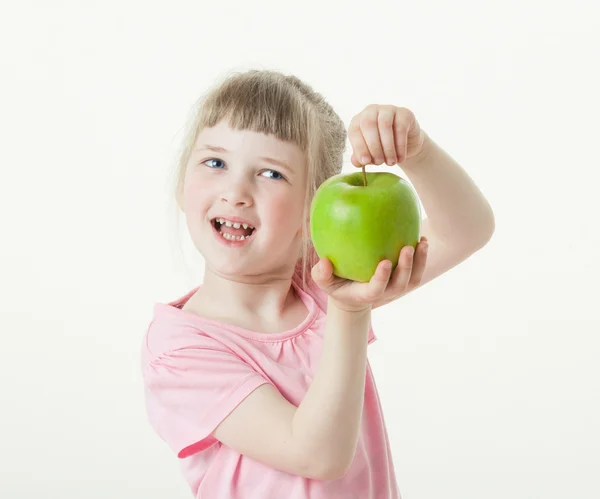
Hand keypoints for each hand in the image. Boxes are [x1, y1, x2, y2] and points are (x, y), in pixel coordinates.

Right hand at [311, 236, 428, 311]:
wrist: (352, 294)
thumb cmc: (337, 284)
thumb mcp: (324, 281)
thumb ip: (321, 274)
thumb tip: (324, 262)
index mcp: (366, 294)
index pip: (377, 289)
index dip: (382, 278)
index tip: (385, 262)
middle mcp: (384, 292)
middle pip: (400, 284)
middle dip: (406, 267)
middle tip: (407, 248)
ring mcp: (395, 287)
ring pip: (412, 279)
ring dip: (419, 262)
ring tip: (422, 242)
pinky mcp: (403, 279)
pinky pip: (416, 271)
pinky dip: (422, 258)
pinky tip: (422, 239)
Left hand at [348, 105, 425, 166]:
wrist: (406, 145)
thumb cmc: (382, 148)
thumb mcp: (370, 154)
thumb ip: (361, 157)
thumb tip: (356, 162)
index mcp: (358, 120)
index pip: (354, 130)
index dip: (359, 147)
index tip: (365, 162)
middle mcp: (371, 111)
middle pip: (368, 124)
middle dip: (373, 147)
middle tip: (379, 162)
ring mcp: (388, 109)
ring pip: (385, 125)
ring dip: (387, 147)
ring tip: (390, 162)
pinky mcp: (404, 113)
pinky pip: (400, 128)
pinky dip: (400, 146)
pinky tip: (400, 158)